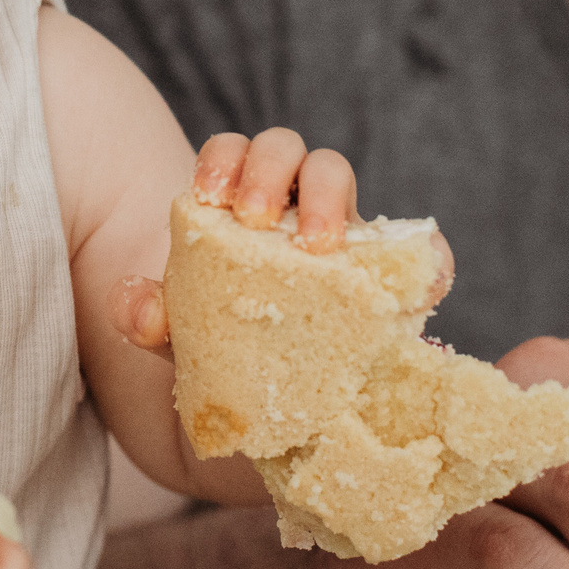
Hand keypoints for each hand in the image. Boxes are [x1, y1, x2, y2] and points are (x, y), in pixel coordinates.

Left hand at [112, 128, 440, 358]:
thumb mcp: (178, 341)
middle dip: (271, 170)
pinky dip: (427, 259)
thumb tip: (141, 310)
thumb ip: (151, 320)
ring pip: (340, 178)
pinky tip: (416, 288)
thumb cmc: (219, 352)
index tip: (210, 197)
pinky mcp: (387, 282)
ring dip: (328, 198)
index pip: (233, 152)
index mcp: (236, 206)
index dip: (224, 159)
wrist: (260, 419)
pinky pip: (420, 256)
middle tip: (256, 218)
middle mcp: (290, 207)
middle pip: (287, 149)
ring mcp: (341, 238)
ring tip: (315, 245)